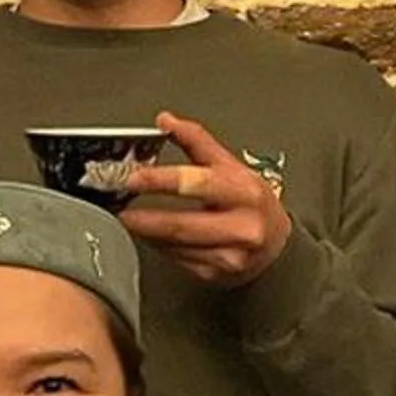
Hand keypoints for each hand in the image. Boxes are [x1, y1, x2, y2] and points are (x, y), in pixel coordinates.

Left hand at [118, 111, 293, 286]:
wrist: (277, 244)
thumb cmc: (253, 203)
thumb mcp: (231, 166)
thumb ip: (197, 141)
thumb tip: (166, 121)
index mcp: (244, 193)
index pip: (196, 184)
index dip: (161, 181)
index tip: (134, 179)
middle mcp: (241, 227)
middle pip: (181, 224)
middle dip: (143, 218)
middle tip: (118, 209)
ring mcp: (229, 255)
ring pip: (175, 246)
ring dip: (147, 233)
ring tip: (128, 220)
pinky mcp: (216, 273)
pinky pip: (177, 260)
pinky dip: (159, 247)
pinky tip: (151, 236)